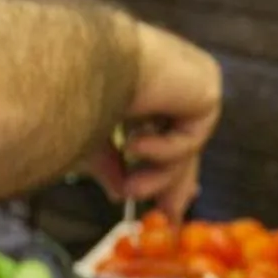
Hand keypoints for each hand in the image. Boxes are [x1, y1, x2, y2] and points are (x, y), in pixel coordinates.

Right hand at [90, 22, 220, 214]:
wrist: (81, 60)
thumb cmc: (72, 91)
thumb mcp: (92, 138)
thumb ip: (111, 164)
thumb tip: (119, 194)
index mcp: (143, 82)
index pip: (163, 129)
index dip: (164, 166)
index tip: (166, 203)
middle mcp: (171, 78)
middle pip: (184, 142)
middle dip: (174, 183)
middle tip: (169, 217)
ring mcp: (191, 81)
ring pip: (186, 147)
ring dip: (157, 177)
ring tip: (129, 190)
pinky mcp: (206, 88)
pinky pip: (190, 139)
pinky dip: (161, 150)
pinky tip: (133, 143)